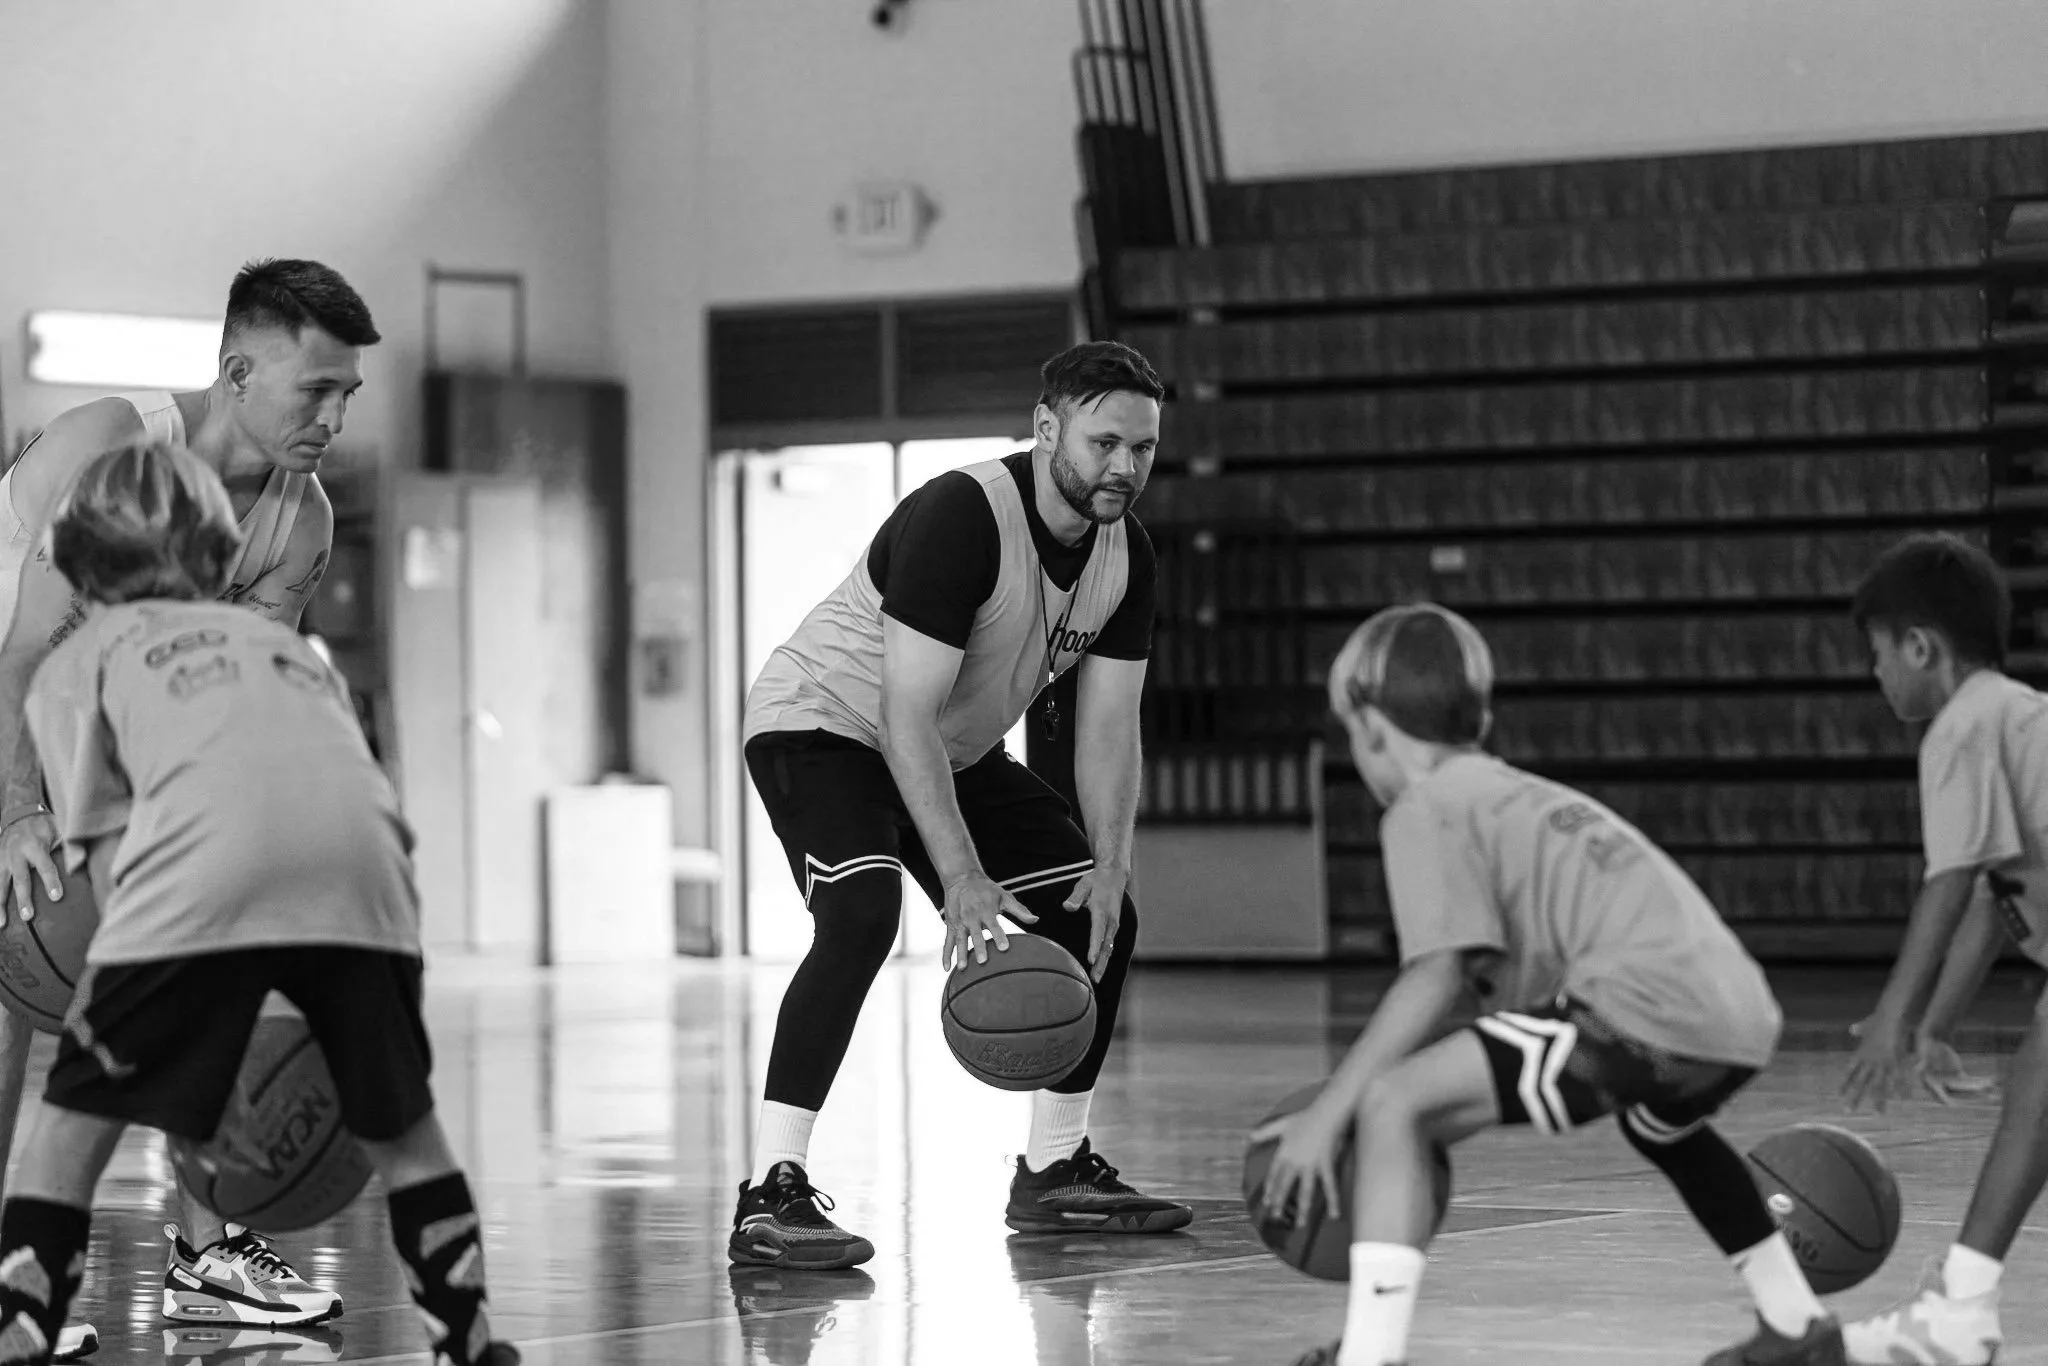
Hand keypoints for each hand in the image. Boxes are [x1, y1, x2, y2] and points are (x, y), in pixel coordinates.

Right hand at [0, 812, 60, 926]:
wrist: (18, 814)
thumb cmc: (44, 825)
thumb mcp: (60, 829)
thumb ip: (70, 845)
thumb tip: (83, 862)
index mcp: (35, 845)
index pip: (45, 866)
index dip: (50, 882)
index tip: (56, 897)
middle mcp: (16, 854)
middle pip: (20, 879)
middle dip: (23, 899)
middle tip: (27, 917)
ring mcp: (2, 859)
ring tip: (1, 924)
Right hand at [941, 871, 1037, 970]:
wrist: (962, 879)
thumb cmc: (987, 890)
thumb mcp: (1004, 896)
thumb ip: (1019, 910)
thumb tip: (1036, 920)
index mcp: (986, 910)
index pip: (994, 925)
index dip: (999, 936)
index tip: (1005, 948)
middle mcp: (971, 917)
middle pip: (975, 934)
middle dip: (978, 947)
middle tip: (982, 961)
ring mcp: (959, 922)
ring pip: (960, 940)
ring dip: (961, 954)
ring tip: (963, 969)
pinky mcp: (951, 926)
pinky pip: (947, 942)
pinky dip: (946, 955)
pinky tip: (946, 968)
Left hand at [1061, 864, 1126, 981]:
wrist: (1115, 875)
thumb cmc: (1095, 880)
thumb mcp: (1083, 884)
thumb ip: (1076, 897)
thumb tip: (1067, 907)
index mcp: (1101, 910)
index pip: (1097, 932)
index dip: (1094, 946)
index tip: (1091, 960)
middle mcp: (1111, 920)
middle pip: (1106, 946)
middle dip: (1101, 964)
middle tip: (1095, 979)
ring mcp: (1114, 924)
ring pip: (1109, 947)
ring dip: (1103, 964)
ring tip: (1096, 979)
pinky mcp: (1114, 926)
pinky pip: (1110, 944)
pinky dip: (1105, 957)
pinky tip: (1100, 967)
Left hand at [1249, 1094, 1351, 1226]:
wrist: (1326, 1111)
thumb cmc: (1306, 1116)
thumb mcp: (1282, 1123)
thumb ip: (1265, 1132)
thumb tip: (1248, 1136)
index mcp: (1284, 1152)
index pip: (1274, 1174)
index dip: (1271, 1189)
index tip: (1268, 1202)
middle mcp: (1294, 1160)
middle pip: (1285, 1185)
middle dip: (1280, 1202)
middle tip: (1275, 1218)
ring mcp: (1310, 1164)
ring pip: (1305, 1191)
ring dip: (1303, 1210)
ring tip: (1301, 1225)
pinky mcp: (1325, 1164)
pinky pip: (1329, 1186)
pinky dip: (1333, 1201)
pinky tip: (1334, 1215)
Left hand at [1843, 1008, 1912, 1112]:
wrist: (1890, 1013)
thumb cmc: (1880, 1018)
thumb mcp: (1867, 1024)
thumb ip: (1860, 1029)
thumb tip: (1852, 1029)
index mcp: (1862, 1052)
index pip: (1851, 1070)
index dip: (1845, 1082)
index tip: (1838, 1094)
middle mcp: (1870, 1059)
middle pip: (1861, 1081)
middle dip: (1855, 1096)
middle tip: (1847, 1111)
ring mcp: (1882, 1061)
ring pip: (1879, 1083)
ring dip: (1879, 1099)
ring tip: (1878, 1114)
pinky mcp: (1896, 1059)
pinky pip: (1899, 1077)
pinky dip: (1902, 1088)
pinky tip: (1904, 1100)